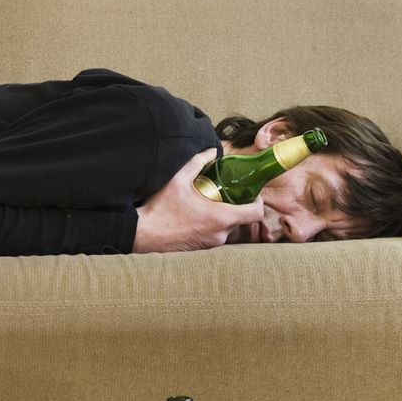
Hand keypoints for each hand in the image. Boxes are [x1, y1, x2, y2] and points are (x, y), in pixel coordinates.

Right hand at [132, 150, 264, 252]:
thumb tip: (211, 151)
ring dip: (225, 215)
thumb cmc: (161, 209)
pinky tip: (199, 215)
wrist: (143, 234)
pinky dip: (214, 225)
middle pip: (242, 219)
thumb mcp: (178, 179)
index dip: (258, 201)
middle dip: (238, 205)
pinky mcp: (201, 249)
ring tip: (211, 202)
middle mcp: (220, 234)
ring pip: (228, 228)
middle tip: (227, 192)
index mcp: (220, 217)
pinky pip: (216, 235)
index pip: (256, 212)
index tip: (251, 192)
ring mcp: (211, 243)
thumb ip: (198, 162)